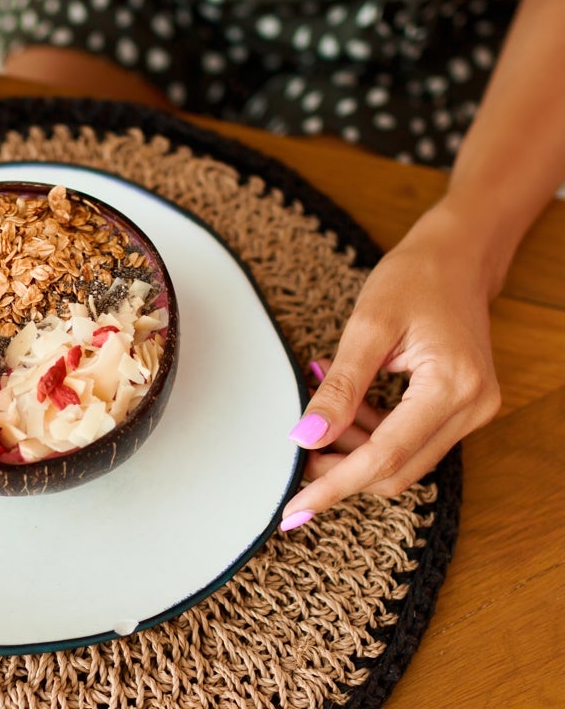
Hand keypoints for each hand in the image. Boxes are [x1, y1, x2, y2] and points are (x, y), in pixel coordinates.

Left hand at [279, 202, 502, 530]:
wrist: (457, 259)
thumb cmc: (413, 280)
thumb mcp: (366, 326)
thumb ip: (340, 386)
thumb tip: (306, 435)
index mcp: (452, 386)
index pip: (385, 456)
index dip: (334, 485)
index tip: (294, 510)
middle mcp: (473, 407)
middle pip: (396, 470)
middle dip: (341, 471)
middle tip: (296, 452)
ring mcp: (473, 412)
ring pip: (403, 463)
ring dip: (355, 451)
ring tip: (322, 414)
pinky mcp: (464, 410)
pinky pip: (412, 443)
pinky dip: (373, 436)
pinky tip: (347, 409)